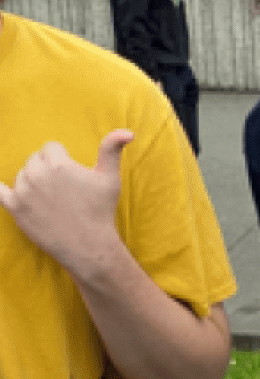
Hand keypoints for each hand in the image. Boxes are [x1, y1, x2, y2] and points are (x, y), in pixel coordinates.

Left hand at [0, 129, 133, 277]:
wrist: (89, 246)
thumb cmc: (101, 211)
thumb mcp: (110, 178)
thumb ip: (112, 150)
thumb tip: (128, 132)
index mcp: (58, 163)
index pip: (51, 148)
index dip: (63, 159)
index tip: (72, 176)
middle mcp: (37, 173)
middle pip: (35, 159)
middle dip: (47, 170)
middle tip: (64, 190)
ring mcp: (23, 190)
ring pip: (22, 174)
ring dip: (33, 182)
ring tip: (52, 200)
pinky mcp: (14, 207)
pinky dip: (0, 188)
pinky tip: (2, 188)